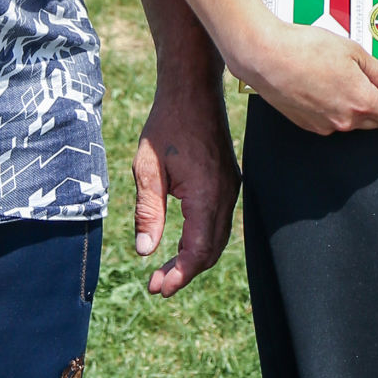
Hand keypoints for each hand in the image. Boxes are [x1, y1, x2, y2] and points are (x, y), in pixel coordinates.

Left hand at [131, 76, 240, 297]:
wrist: (192, 89)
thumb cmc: (167, 125)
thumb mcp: (148, 170)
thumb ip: (148, 213)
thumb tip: (145, 251)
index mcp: (207, 194)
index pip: (197, 251)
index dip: (178, 275)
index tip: (156, 288)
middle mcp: (226, 194)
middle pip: (211, 250)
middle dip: (185, 272)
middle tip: (156, 284)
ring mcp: (231, 187)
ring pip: (218, 238)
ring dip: (194, 257)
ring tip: (166, 269)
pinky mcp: (229, 180)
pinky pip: (220, 221)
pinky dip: (203, 239)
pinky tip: (182, 242)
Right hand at [244, 22, 377, 136]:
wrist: (266, 56)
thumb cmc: (306, 49)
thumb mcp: (352, 52)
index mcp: (361, 102)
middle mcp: (345, 120)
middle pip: (377, 121)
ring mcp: (326, 125)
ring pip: (354, 122)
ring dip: (359, 107)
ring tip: (348, 78)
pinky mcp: (309, 125)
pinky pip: (333, 122)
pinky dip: (338, 109)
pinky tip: (329, 86)